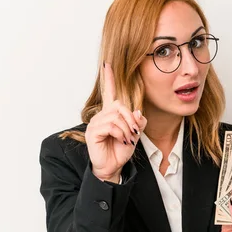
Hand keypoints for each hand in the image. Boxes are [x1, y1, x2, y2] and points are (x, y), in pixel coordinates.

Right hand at [86, 63, 146, 181]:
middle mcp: (101, 115)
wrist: (113, 166)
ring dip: (127, 129)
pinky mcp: (93, 132)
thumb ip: (138, 122)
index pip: (109, 92)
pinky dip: (121, 133)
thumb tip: (137, 111)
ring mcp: (95, 123)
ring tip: (128, 139)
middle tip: (135, 132)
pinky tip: (121, 141)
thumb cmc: (121, 150)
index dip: (109, 79)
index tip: (107, 64)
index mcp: (110, 114)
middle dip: (131, 118)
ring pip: (116, 117)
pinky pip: (111, 126)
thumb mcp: (135, 134)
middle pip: (119, 106)